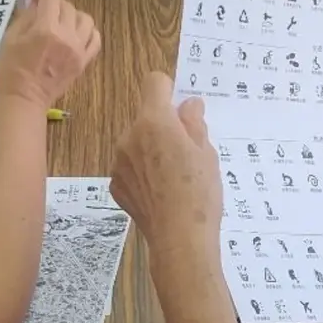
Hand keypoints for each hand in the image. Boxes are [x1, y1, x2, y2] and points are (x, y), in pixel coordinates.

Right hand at [0, 0, 101, 109]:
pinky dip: (88, 31)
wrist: (24, 100)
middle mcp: (66, 36)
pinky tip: (76, 32)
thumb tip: (33, 2)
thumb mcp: (9, 39)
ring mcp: (78, 50)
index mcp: (46, 30)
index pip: (50, 0)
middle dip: (54, 3)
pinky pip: (95, 39)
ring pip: (86, 20)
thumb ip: (24, 17)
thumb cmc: (11, 71)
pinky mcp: (83, 62)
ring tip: (61, 19)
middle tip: (44, 8)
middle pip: (68, 7)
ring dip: (73, 15)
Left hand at [111, 74, 221, 254]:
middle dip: (163, 126)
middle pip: (146, 117)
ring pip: (136, 142)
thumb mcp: (206, 153)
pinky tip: (160, 193)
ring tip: (174, 177)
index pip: (154, 83)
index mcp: (154, 121)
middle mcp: (129, 136)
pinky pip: (130, 167)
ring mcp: (118, 161)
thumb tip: (188, 104)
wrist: (179, 239)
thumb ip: (194, 123)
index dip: (169, 90)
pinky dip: (142, 174)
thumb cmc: (199, 192)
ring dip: (151, 150)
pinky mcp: (115, 185)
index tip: (181, 109)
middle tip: (186, 152)